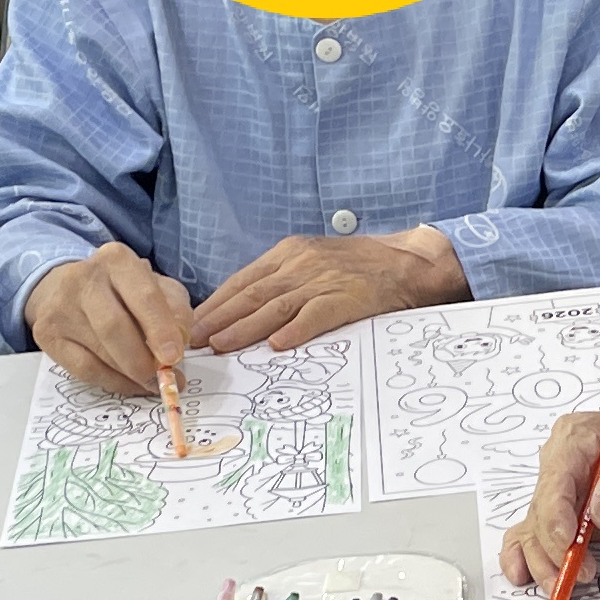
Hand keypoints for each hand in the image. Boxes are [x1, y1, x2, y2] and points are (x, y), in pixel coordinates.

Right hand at [24, 246, 193, 396]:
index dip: (161, 330)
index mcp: (117, 260)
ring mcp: (60, 307)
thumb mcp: (156, 287)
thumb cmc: (121, 290)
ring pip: (101, 354)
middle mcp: (84, 278)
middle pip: (115, 327)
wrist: (64, 287)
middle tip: (163, 378)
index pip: (143, 297)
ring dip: (132, 376)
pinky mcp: (46, 334)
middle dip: (143, 361)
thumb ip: (175, 309)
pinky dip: (113, 382)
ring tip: (151, 382)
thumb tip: (179, 340)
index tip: (174, 356)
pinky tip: (129, 383)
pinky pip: (85, 369)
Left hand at [195, 228, 464, 352]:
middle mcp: (301, 264)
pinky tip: (277, 344)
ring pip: (276, 305)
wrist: (406, 261)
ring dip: (245, 327)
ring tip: (221, 345)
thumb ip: (283, 281)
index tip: (192, 325)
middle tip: (194, 340)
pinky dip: (296, 329)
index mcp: (289, 254)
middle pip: (252, 293)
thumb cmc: (359, 267)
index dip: (216, 304)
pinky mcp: (348, 297)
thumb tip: (245, 310)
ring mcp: (324, 280)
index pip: (243, 281)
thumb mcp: (314, 261)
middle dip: (220, 318)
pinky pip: (317, 315)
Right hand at [500, 379, 599, 588]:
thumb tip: (599, 516)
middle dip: (552, 548)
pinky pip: (540, 538)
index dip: (556, 515)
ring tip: (559, 585)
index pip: (554, 481)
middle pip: (541, 512)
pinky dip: (533, 559)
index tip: (566, 542)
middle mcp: (559, 466)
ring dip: (542, 561)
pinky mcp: (570, 518)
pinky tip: (528, 577)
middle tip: (577, 574)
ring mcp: (563, 494)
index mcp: (574, 440)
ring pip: (535, 531)